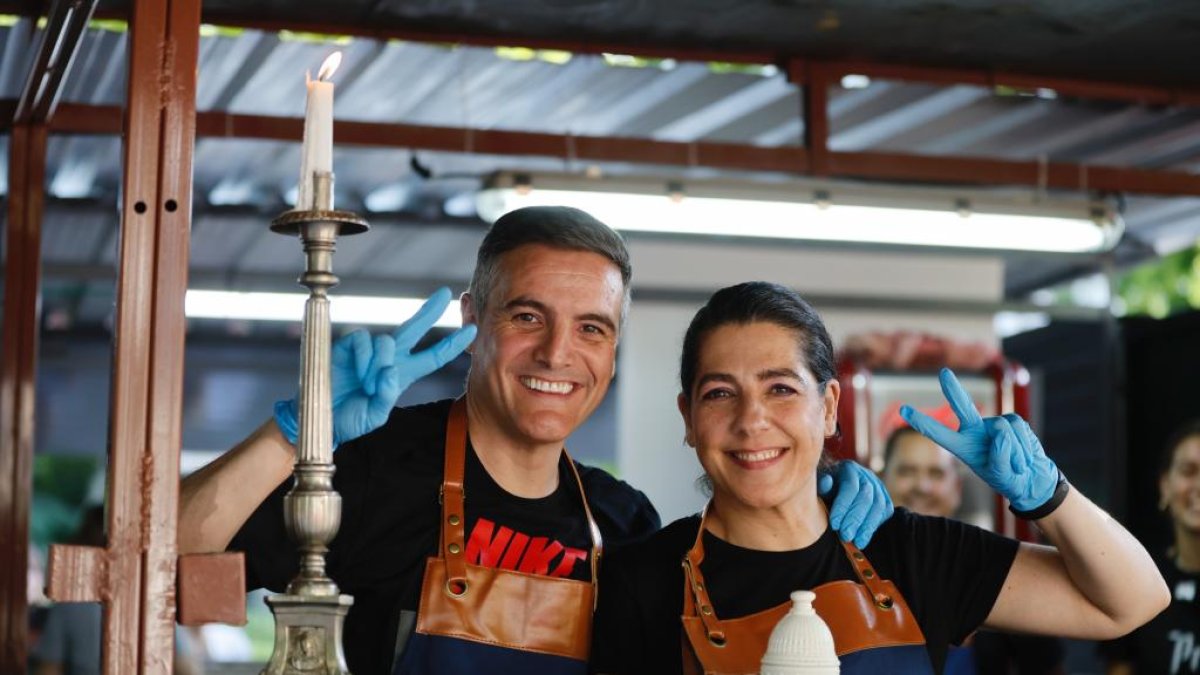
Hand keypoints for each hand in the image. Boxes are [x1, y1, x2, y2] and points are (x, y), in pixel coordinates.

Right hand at [274, 288, 477, 446]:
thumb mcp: (375, 415)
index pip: (432, 357)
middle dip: (429, 311)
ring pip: (388, 341)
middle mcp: (388, 359)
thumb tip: (390, 371)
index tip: (471, 331)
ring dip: (381, 364)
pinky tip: (356, 372)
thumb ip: (386, 397)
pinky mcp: (348, 345)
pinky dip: (363, 357)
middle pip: (413, 329)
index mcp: (402, 375)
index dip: (451, 345)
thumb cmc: (348, 418)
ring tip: (368, 384)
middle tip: (446, 293)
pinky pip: (364, 340)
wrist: (319, 420)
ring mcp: (368, 351)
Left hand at [819, 460, 893, 548]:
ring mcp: (878, 486)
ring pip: (878, 506)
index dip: (843, 506)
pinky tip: (864, 536)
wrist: (836, 485)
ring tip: (857, 542)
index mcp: (849, 468)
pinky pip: (885, 511)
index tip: (834, 525)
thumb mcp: (818, 485)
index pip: (850, 487)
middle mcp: (866, 475)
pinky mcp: (885, 498)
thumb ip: (822, 486)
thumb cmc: (825, 488)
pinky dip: (876, 525)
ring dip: (868, 526)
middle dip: (855, 519)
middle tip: (846, 537)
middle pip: (866, 498)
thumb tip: (827, 481)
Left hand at [900, 367, 1058, 512]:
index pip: (939, 433)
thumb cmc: (1010, 480)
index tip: (903, 409)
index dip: (922, 422)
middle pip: (962, 407)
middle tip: (943, 372)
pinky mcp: (1012, 421)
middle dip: (953, 389)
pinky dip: (1024, 447)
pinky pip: (1018, 429)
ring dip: (1015, 453)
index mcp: (962, 447)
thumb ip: (1000, 456)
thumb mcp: (1001, 475)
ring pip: (1004, 431)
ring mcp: (994, 425)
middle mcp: (975, 431)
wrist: (1031, 479)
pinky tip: (1024, 457)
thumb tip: (1002, 431)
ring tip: (1016, 465)